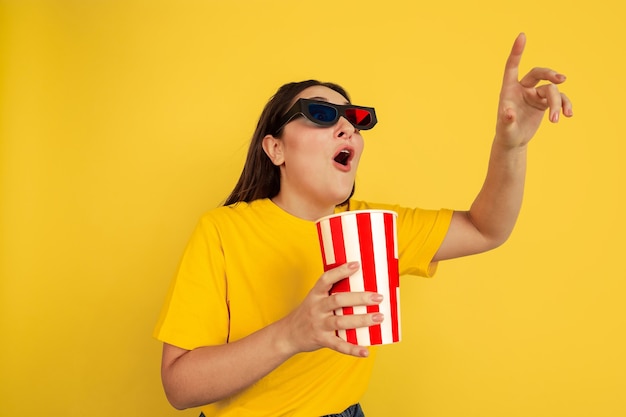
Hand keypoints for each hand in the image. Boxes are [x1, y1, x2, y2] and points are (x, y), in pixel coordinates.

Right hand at [278, 262, 383, 357]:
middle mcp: (316, 308)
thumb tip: (362, 284)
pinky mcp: (322, 340)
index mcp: (315, 294)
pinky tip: (366, 351)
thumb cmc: (308, 313)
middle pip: (338, 300)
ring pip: (341, 322)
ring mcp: (319, 324)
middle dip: (360, 298)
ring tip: (379, 317)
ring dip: (362, 320)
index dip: (341, 271)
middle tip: (378, 297)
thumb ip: (333, 293)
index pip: (326, 279)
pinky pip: (339, 345)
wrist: (288, 335)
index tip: (357, 265)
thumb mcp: (315, 299)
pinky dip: (353, 349)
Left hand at [495, 33, 572, 147]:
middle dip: (550, 75)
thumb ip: (505, 120)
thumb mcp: (505, 129)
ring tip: (556, 119)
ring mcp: (534, 94)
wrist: (514, 141)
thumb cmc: (506, 133)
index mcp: (509, 89)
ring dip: (556, 103)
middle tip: (561, 79)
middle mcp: (522, 88)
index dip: (517, 51)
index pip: (512, 66)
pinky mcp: (544, 102)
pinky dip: (565, 105)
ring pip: (551, 90)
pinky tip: (568, 114)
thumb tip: (508, 113)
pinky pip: (559, 98)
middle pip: (538, 73)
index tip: (522, 36)